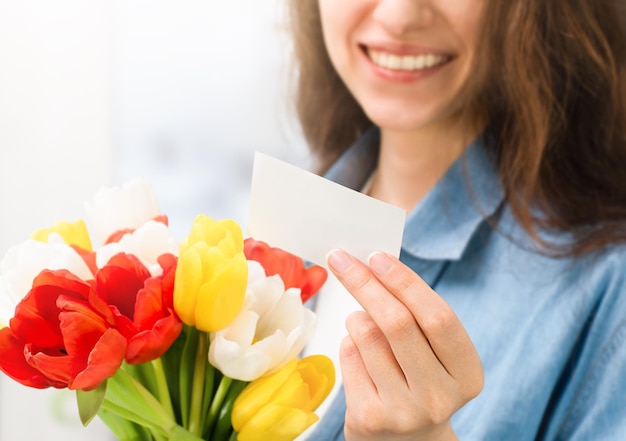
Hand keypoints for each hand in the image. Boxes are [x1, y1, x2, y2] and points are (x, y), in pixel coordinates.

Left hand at [326, 249, 483, 440]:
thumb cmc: (421, 380)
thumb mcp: (436, 354)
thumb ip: (417, 316)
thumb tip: (375, 265)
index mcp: (467, 374)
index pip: (438, 316)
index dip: (405, 282)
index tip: (377, 257)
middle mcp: (439, 396)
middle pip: (397, 323)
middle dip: (366, 284)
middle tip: (343, 259)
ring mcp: (403, 411)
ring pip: (366, 336)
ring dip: (357, 317)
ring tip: (363, 321)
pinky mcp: (369, 418)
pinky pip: (348, 356)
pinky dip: (348, 341)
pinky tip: (358, 351)